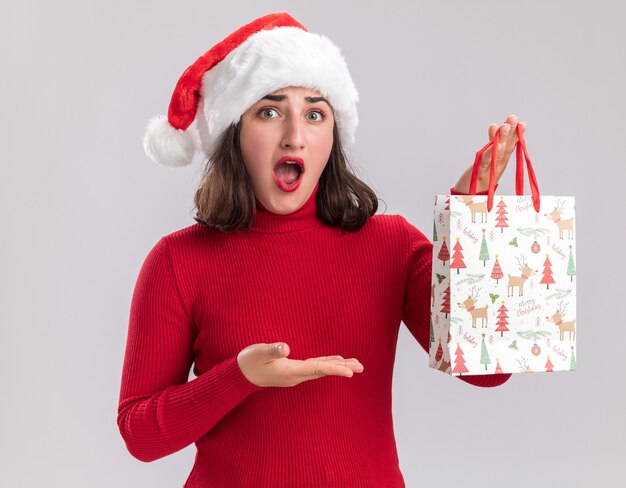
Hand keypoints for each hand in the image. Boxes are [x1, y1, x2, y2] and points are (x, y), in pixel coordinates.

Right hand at [237, 342, 364, 387]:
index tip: (350, 372)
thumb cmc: (248, 362)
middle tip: (361, 367)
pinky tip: (335, 361)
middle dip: (342, 369)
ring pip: (321, 370)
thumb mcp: (258, 353)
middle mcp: (296, 376)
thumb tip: (285, 347)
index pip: (317, 369)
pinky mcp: (293, 371)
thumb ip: (271, 350)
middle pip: (324, 371)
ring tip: (354, 365)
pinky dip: (327, 364)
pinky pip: (315, 368)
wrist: (240, 375)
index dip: (334, 369)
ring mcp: (295, 375)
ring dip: (338, 367)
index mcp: (290, 371)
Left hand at [453, 114, 526, 193]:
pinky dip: (490, 151)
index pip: (510, 145)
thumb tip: (496, 126)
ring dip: (502, 138)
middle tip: (513, 118)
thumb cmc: (477, 177)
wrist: (468, 195)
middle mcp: (498, 164)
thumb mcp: (486, 159)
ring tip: (505, 125)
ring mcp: (490, 168)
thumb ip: (491, 144)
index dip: (516, 134)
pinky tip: (494, 142)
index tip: (523, 123)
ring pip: (498, 151)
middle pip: (506, 146)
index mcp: (501, 160)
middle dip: (511, 131)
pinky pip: (486, 160)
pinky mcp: (480, 171)